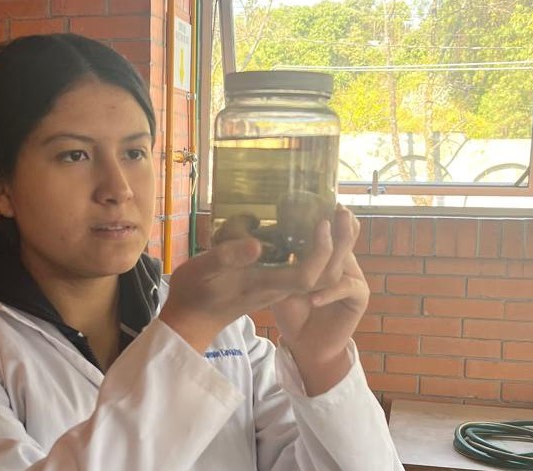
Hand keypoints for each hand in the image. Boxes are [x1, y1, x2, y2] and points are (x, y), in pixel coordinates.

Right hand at [160, 207, 358, 352]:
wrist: (190, 320)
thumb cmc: (194, 293)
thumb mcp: (204, 270)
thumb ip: (228, 257)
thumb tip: (258, 243)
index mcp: (264, 285)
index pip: (307, 274)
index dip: (321, 251)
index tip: (321, 223)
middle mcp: (276, 287)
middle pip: (321, 275)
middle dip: (337, 246)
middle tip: (341, 212)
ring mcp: (274, 286)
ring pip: (313, 271)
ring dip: (327, 247)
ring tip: (330, 216)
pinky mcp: (268, 282)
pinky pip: (298, 267)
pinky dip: (309, 248)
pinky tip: (302, 227)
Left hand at [270, 205, 368, 392]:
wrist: (306, 344)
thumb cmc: (290, 310)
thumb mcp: (277, 279)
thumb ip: (274, 259)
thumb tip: (253, 235)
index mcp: (324, 255)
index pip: (330, 229)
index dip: (329, 214)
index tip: (321, 197)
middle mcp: (341, 263)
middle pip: (344, 238)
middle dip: (339, 221)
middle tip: (334, 205)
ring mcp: (351, 279)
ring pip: (345, 259)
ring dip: (336, 245)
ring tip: (325, 230)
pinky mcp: (357, 298)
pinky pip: (347, 288)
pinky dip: (329, 291)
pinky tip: (313, 297)